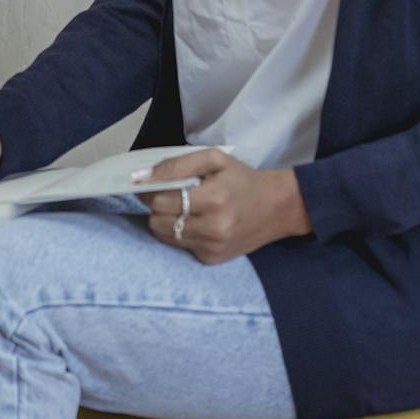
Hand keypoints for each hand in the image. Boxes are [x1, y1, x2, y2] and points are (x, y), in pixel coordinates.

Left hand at [143, 149, 312, 264]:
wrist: (279, 208)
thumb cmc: (243, 179)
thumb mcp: (214, 159)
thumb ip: (176, 164)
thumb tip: (141, 176)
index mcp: (213, 198)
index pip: (160, 201)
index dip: (150, 191)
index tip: (150, 184)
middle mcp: (212, 228)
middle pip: (158, 221)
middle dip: (156, 207)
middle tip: (168, 195)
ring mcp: (212, 247)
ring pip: (164, 237)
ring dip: (165, 221)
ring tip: (180, 208)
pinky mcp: (212, 259)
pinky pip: (180, 246)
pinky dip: (180, 234)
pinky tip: (196, 222)